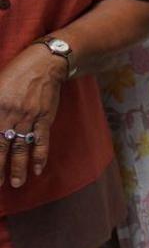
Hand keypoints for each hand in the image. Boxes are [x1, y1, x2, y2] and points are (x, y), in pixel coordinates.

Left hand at [0, 45, 64, 187]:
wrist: (45, 64)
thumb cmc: (16, 72)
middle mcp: (10, 115)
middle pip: (1, 147)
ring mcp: (29, 118)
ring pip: (22, 147)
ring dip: (19, 167)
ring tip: (16, 184)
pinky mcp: (44, 119)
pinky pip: (42, 141)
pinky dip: (40, 156)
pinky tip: (38, 169)